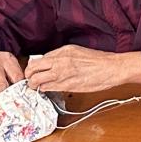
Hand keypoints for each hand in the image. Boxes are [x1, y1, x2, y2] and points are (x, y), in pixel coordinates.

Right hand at [0, 40, 22, 100]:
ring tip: (2, 99)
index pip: (16, 76)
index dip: (20, 87)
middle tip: (11, 99)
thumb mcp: (10, 61)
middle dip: (6, 95)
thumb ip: (17, 73)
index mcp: (6, 59)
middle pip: (1, 85)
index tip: (22, 93)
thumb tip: (23, 90)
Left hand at [24, 45, 140, 93]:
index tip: (34, 72)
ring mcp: (62, 73)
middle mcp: (60, 60)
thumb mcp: (78, 52)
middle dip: (28, 76)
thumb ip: (62, 57)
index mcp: (63, 51)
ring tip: (38, 87)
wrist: (111, 68)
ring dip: (34, 85)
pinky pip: (46, 88)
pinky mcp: (66, 85)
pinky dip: (44, 90)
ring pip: (36, 80)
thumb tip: (49, 63)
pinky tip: (48, 90)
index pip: (38, 59)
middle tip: (31, 81)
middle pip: (32, 69)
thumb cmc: (98, 61)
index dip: (34, 68)